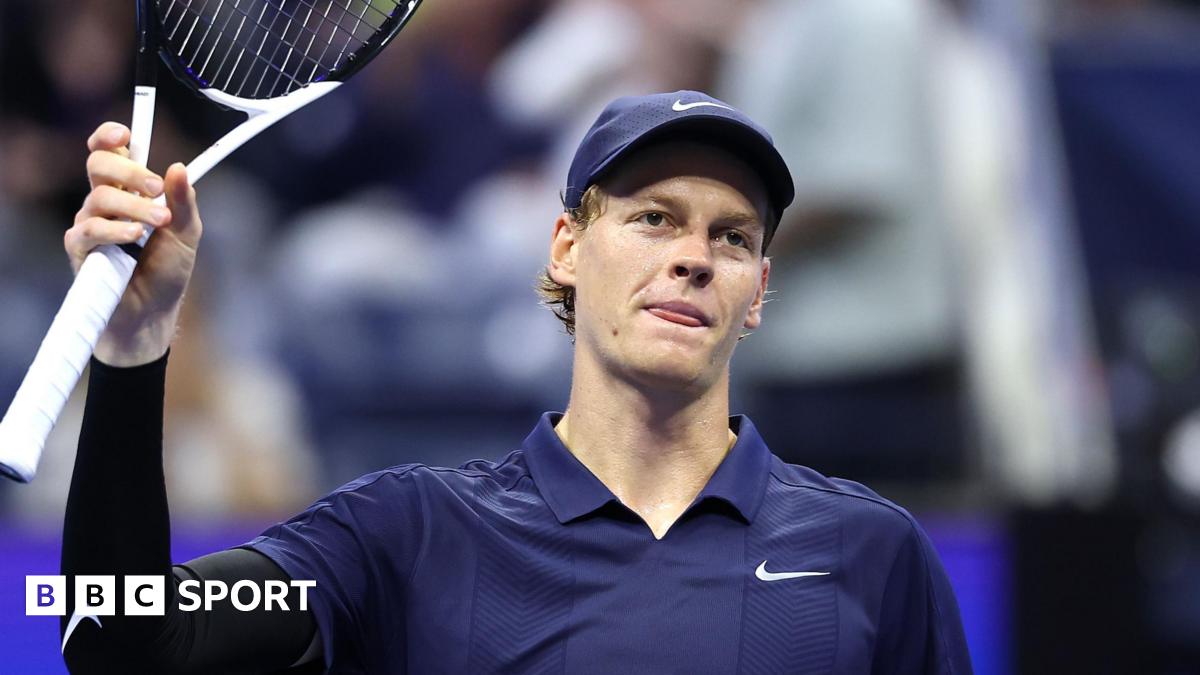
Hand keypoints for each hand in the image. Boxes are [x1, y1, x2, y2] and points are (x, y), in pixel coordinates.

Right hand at [67, 122, 203, 366]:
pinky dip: (114, 229)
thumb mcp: (186, 234)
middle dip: (128, 170)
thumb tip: (179, 167)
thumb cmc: (167, 272)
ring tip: (158, 223)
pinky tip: (134, 235)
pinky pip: (89, 230)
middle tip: (156, 187)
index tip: (125, 133)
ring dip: (133, 206)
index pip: (109, 152)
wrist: (155, 314)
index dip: (110, 136)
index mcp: (129, 191)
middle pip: (99, 165)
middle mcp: (105, 202)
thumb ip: (183, 202)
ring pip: (99, 197)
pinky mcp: (80, 250)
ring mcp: (90, 224)